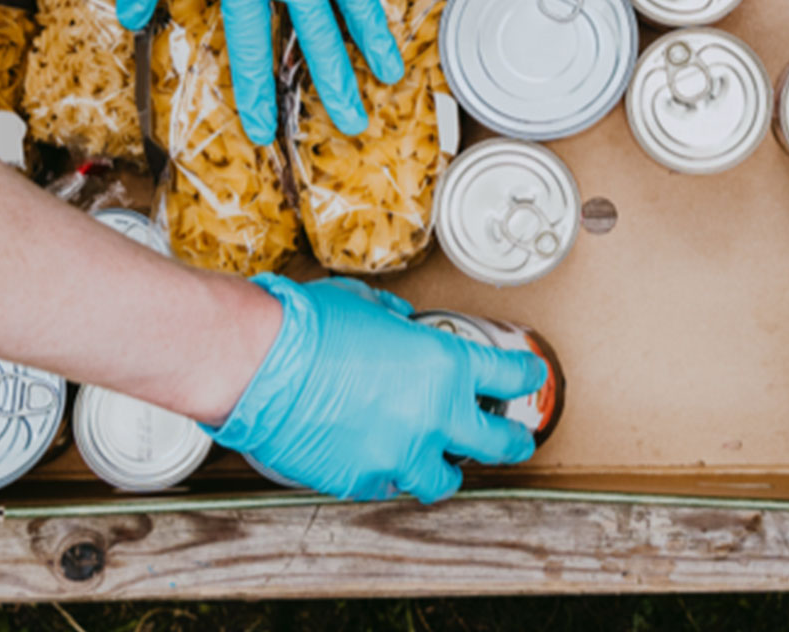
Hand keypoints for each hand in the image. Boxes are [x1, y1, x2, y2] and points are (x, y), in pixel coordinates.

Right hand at [209, 274, 546, 502]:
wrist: (258, 364)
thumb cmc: (307, 326)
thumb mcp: (366, 305)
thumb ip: (395, 320)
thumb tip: (399, 321)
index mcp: (445, 365)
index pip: (509, 374)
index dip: (526, 375)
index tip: (530, 376)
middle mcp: (434, 416)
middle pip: (499, 443)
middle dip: (512, 441)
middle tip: (514, 440)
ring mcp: (400, 455)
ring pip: (442, 481)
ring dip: (442, 469)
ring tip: (435, 462)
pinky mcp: (362, 481)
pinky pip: (384, 484)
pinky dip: (383, 473)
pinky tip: (370, 457)